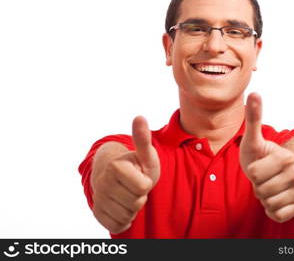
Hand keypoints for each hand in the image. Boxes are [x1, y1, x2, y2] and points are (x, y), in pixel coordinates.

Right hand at [92, 116, 159, 233]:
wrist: (116, 177)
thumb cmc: (136, 165)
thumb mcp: (145, 154)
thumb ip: (143, 139)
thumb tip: (139, 117)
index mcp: (115, 166)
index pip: (143, 187)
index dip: (146, 183)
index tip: (139, 174)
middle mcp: (102, 182)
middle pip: (136, 203)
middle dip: (140, 196)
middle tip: (134, 185)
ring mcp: (98, 199)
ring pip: (128, 216)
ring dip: (133, 208)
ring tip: (129, 194)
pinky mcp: (97, 214)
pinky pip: (118, 226)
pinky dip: (125, 219)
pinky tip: (122, 206)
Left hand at [239, 93, 293, 222]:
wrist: (274, 173)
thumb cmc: (260, 155)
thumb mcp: (253, 138)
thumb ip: (254, 117)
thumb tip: (254, 93)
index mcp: (287, 157)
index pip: (255, 174)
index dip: (252, 172)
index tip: (260, 165)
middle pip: (262, 190)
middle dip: (257, 185)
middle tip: (264, 177)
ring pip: (269, 203)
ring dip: (263, 197)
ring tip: (268, 187)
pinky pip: (277, 215)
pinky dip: (270, 210)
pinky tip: (274, 199)